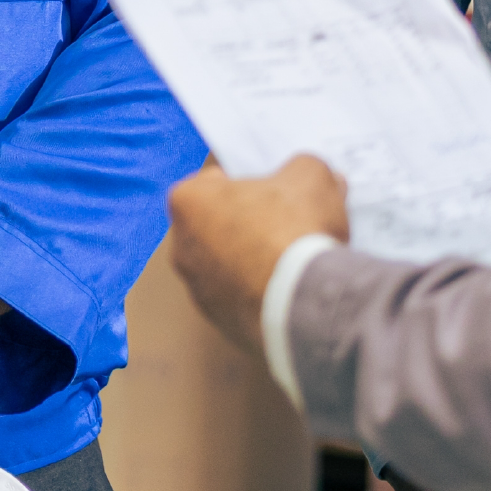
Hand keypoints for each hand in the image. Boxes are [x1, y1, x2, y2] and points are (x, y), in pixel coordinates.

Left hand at [163, 157, 351, 351]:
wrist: (303, 302)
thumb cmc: (294, 228)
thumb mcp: (310, 176)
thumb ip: (303, 168)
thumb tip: (309, 175)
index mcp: (188, 202)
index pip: (210, 183)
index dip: (242, 184)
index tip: (269, 191)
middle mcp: (181, 247)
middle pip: (216, 226)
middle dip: (246, 223)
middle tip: (284, 223)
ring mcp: (197, 290)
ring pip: (226, 266)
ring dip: (252, 261)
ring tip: (293, 260)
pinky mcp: (220, 322)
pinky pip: (240, 299)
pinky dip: (260, 293)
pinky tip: (291, 289)